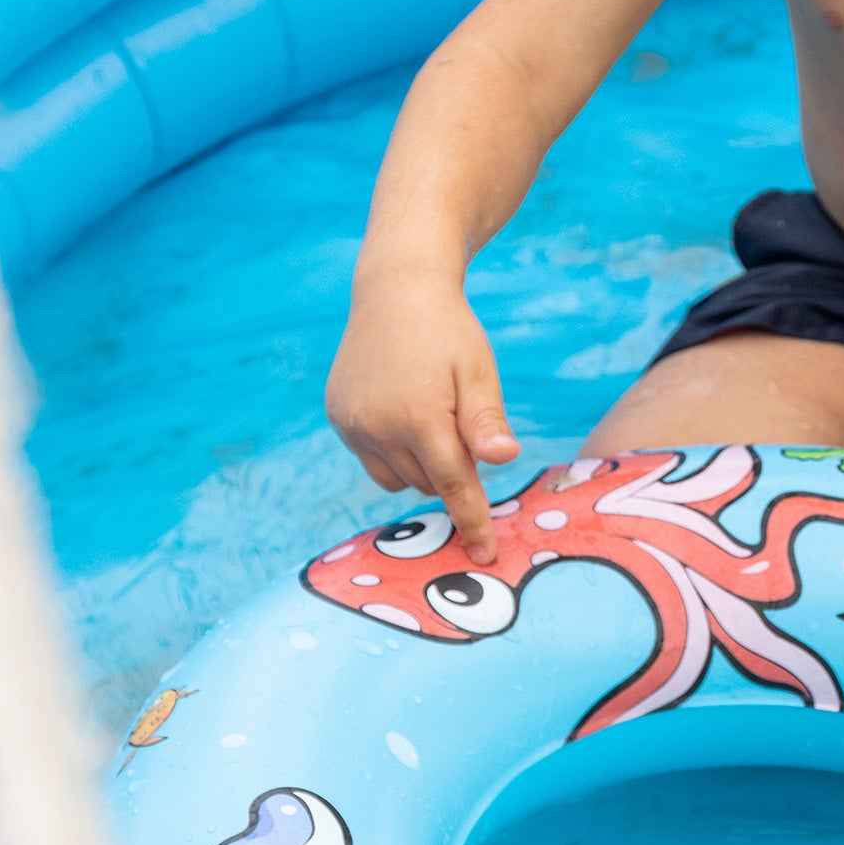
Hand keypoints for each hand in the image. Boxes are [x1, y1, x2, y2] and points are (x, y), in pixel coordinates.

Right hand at [325, 267, 519, 562]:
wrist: (395, 290)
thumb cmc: (448, 330)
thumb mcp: (478, 369)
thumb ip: (486, 419)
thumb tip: (505, 460)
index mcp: (420, 417)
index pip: (454, 486)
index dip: (473, 521)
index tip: (487, 554)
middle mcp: (379, 427)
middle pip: (426, 482)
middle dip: (450, 470)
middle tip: (463, 427)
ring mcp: (353, 423)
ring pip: (395, 477)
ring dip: (420, 465)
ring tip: (433, 415)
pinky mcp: (338, 415)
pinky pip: (371, 457)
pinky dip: (392, 451)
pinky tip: (404, 413)